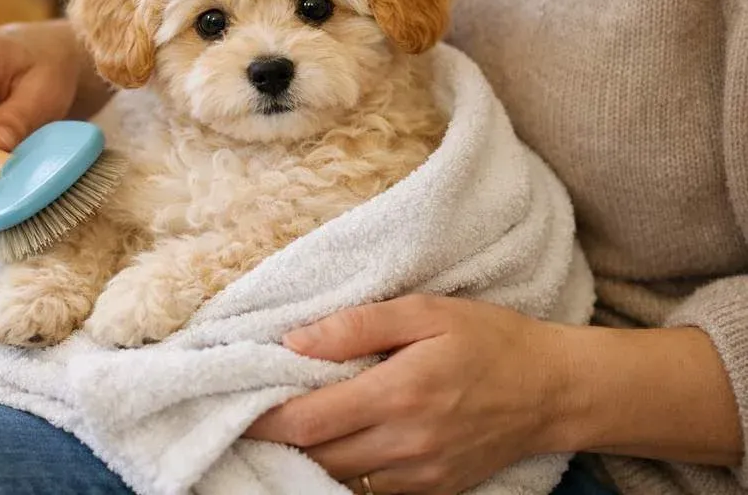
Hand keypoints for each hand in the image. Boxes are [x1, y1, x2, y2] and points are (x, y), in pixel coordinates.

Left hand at [244, 295, 572, 494]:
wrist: (554, 390)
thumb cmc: (489, 339)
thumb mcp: (425, 312)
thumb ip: (357, 326)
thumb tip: (295, 341)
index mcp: (397, 393)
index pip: (308, 419)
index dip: (263, 419)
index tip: (234, 406)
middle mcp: (404, 443)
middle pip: (316, 456)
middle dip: (275, 441)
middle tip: (246, 419)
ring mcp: (420, 475)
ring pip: (339, 480)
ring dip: (304, 460)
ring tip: (281, 434)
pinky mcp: (433, 490)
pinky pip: (372, 493)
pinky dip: (341, 476)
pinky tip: (329, 453)